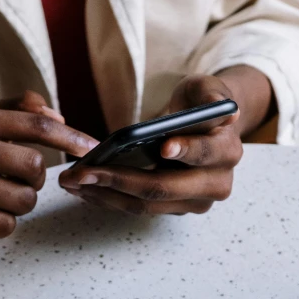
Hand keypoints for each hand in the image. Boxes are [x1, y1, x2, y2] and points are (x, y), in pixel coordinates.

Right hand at [0, 91, 95, 239]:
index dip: (70, 138)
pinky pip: (5, 225)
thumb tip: (59, 117)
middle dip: (35, 179)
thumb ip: (18, 112)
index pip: (35, 124)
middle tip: (15, 179)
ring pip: (24, 200)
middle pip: (35, 167)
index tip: (93, 149)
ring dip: (19, 203)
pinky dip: (3, 223)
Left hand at [58, 75, 243, 215]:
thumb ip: (212, 96)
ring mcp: (194, 202)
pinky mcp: (173, 209)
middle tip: (82, 173)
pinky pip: (138, 208)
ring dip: (104, 194)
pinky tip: (83, 187)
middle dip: (119, 181)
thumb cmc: (200, 104)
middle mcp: (216, 184)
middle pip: (164, 189)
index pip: (205, 154)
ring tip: (71, 181)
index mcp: (227, 152)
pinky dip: (108, 198)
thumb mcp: (207, 89)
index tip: (162, 148)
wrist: (204, 128)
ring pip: (145, 205)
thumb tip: (225, 110)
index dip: (185, 151)